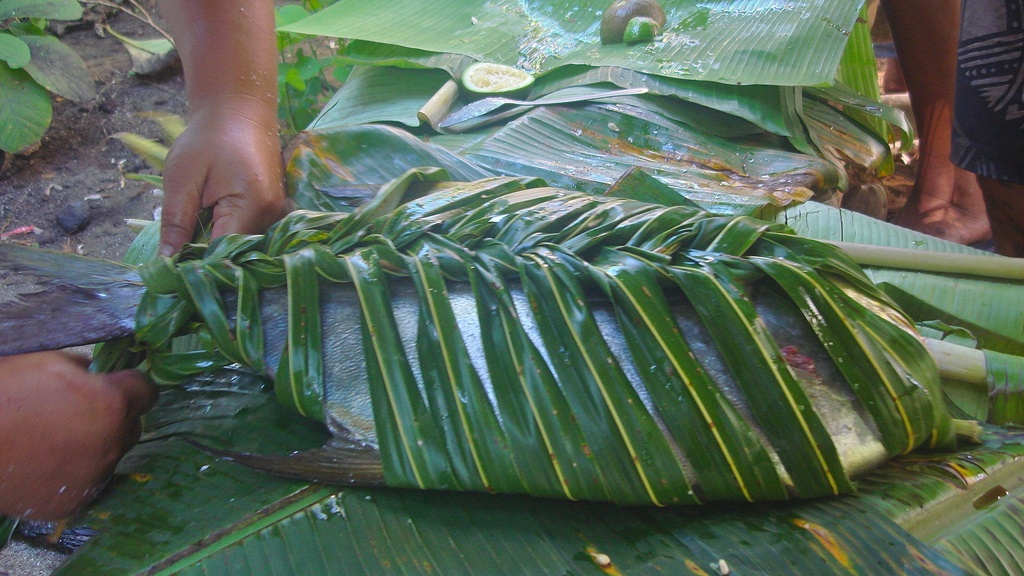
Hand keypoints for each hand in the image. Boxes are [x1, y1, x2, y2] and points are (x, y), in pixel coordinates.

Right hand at [0, 352, 156, 519]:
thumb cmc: (3, 394)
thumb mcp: (45, 363)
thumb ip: (83, 368)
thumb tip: (95, 373)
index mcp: (112, 403)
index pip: (147, 391)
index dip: (131, 386)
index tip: (117, 385)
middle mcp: (113, 442)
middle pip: (132, 426)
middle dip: (115, 417)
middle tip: (80, 412)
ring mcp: (95, 476)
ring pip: (111, 456)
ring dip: (95, 446)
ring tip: (56, 440)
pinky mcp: (73, 502)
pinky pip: (87, 482)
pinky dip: (74, 473)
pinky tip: (45, 464)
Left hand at [159, 98, 286, 255]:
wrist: (238, 111)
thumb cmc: (208, 137)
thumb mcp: (182, 177)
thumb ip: (175, 220)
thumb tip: (167, 261)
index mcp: (252, 205)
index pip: (224, 251)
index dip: (198, 264)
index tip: (172, 275)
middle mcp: (273, 215)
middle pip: (238, 252)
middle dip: (208, 260)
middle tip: (176, 265)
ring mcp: (277, 213)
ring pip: (245, 246)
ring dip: (219, 248)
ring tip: (192, 248)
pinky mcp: (273, 210)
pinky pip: (251, 234)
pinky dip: (229, 237)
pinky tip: (210, 233)